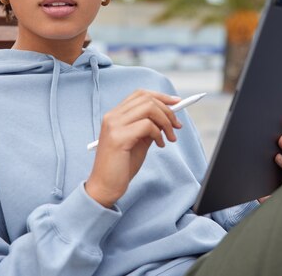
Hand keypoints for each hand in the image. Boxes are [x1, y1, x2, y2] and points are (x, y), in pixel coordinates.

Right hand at [86, 90, 181, 207]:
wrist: (105, 187)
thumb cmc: (121, 166)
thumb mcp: (139, 141)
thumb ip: (150, 126)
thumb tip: (168, 116)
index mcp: (115, 115)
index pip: (140, 94)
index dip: (161, 97)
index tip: (177, 103)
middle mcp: (112, 116)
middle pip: (147, 99)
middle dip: (168, 110)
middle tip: (177, 126)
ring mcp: (114, 126)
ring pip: (149, 108)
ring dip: (166, 121)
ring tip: (169, 138)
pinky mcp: (118, 138)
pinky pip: (147, 126)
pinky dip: (158, 134)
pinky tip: (159, 145)